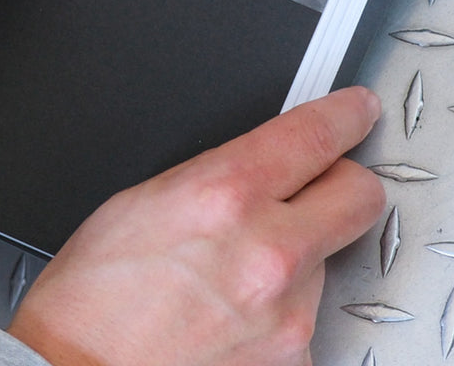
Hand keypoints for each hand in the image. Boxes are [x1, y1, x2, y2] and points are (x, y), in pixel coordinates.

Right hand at [8, 86, 384, 365]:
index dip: (345, 115)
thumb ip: (218, 176)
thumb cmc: (94, 296)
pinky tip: (232, 317)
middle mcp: (269, 251)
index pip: (316, 135)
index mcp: (224, 194)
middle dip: (344, 183)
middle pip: (359, 196)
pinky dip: (279, 313)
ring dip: (296, 259)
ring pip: (325, 261)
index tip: (356, 111)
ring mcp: (288, 313)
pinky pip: (306, 317)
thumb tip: (262, 165)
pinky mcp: (294, 359)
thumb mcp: (144, 201)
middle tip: (321, 187)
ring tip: (232, 278)